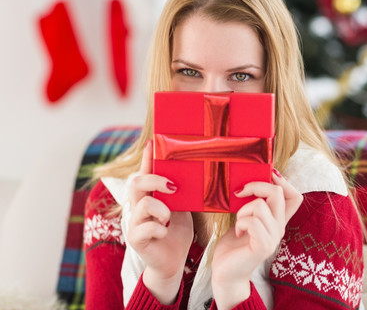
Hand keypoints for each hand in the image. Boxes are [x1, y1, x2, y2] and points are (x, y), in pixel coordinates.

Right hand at [127, 139, 193, 303]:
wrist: (173, 261)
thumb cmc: (177, 232)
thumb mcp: (182, 208)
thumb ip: (181, 193)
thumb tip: (194, 173)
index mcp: (150, 196)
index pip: (146, 172)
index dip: (148, 157)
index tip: (153, 142)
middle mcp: (138, 206)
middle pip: (136, 183)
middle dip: (155, 180)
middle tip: (173, 187)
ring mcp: (134, 222)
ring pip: (142, 205)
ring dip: (161, 210)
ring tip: (169, 219)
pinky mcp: (135, 239)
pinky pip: (146, 228)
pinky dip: (159, 229)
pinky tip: (165, 233)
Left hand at [211, 170, 302, 308]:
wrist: (226, 272)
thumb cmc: (234, 244)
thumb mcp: (246, 217)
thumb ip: (254, 203)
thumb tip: (252, 178)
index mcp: (277, 220)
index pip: (295, 196)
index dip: (283, 182)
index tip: (264, 179)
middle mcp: (279, 228)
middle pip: (279, 193)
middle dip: (257, 185)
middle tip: (241, 193)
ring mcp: (273, 238)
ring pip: (260, 206)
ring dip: (242, 210)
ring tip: (239, 222)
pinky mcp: (263, 247)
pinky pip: (253, 222)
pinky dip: (240, 223)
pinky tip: (238, 232)